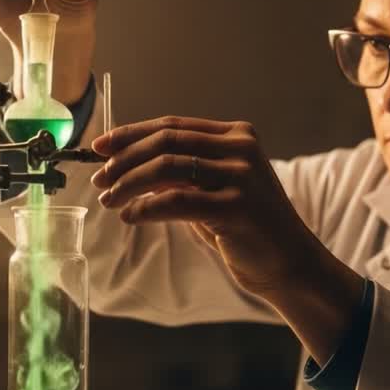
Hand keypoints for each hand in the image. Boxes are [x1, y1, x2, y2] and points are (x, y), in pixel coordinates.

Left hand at [90, 118, 363, 361]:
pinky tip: (130, 216)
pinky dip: (145, 207)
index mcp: (237, 136)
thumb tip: (127, 165)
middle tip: (99, 180)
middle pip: (166, 141)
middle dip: (124, 159)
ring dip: (129, 183)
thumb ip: (179, 174)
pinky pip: (176, 201)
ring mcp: (242, 176)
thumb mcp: (212, 191)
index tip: (100, 148)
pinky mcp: (236, 207)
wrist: (290, 264)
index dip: (131, 134)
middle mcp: (241, 148)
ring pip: (167, 168)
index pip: (172, 125)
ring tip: (109, 200)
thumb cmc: (247, 229)